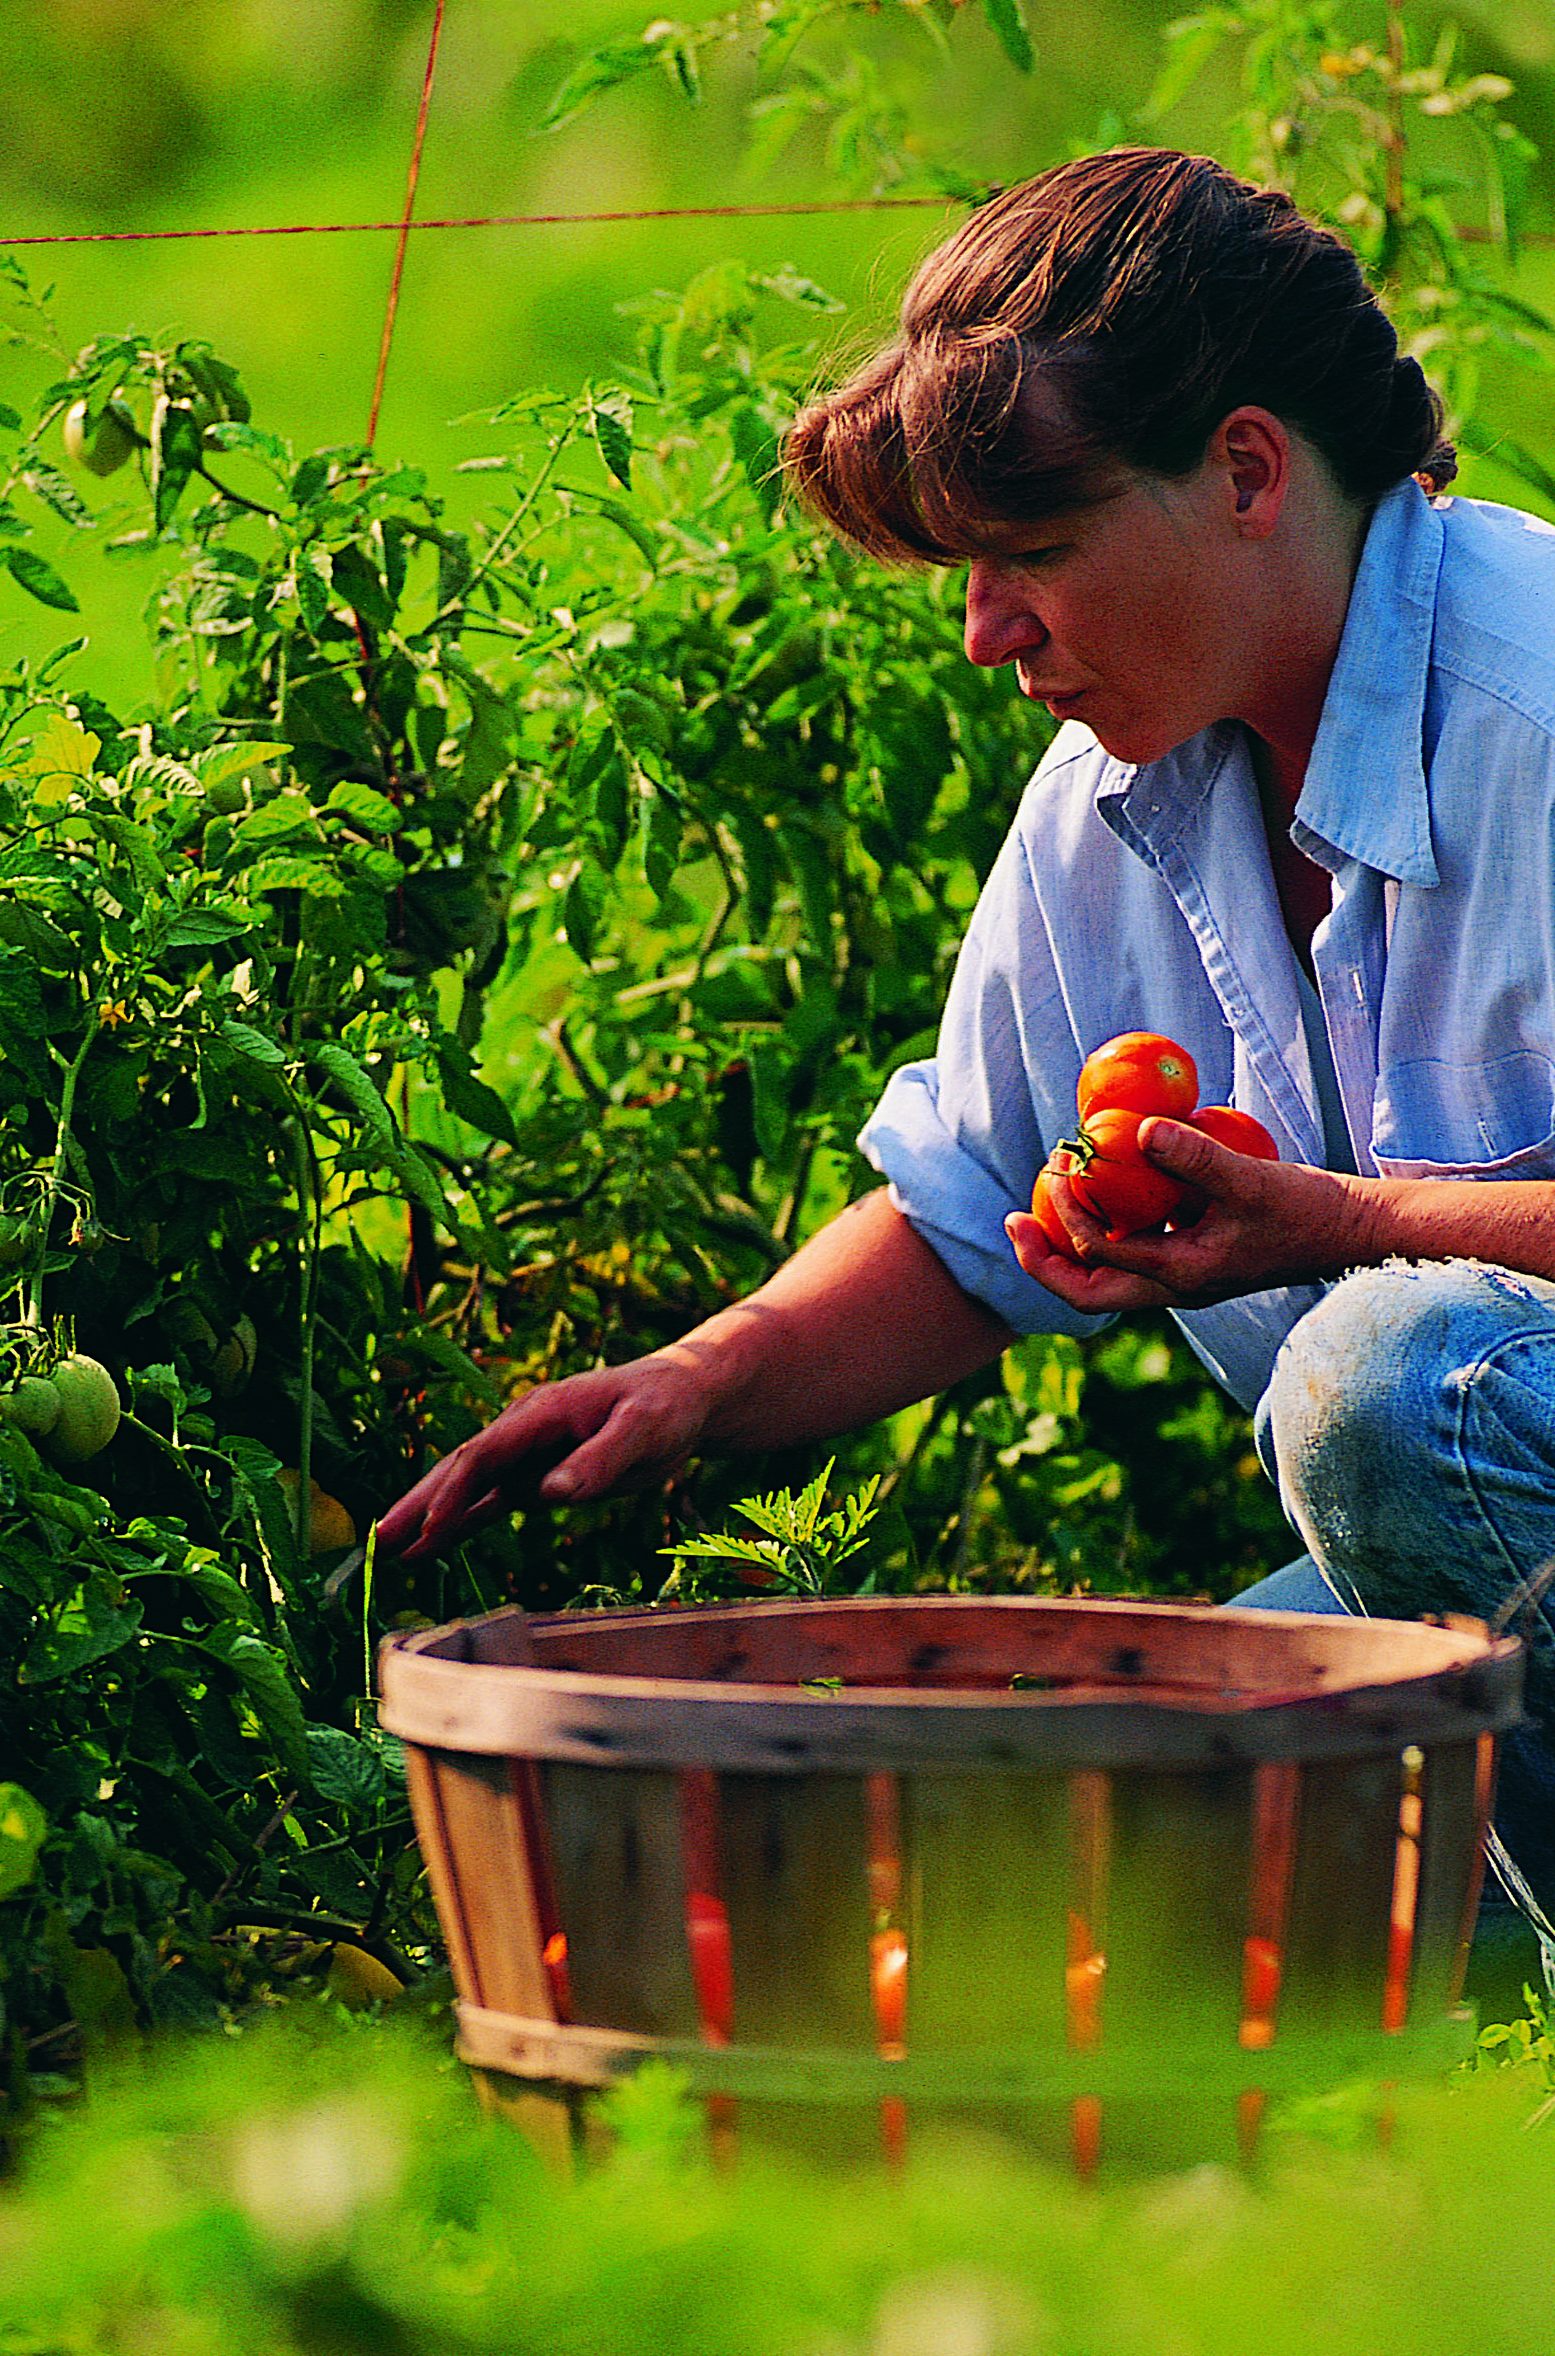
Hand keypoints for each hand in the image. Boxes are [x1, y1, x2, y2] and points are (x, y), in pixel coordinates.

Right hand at [374, 1353, 714, 1562]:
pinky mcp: (536, 1476)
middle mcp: (522, 1432)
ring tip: (387, 1554)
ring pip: (467, 1490)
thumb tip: (551, 1493)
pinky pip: (489, 1502)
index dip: (452, 1492)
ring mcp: (525, 1455)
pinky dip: (458, 1524)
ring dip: (428, 1519)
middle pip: (459, 1471)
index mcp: (539, 1413)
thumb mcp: (643, 1430)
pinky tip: (429, 1548)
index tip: (425, 1529)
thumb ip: (598, 1460)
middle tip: (375, 1543)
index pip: (482, 1455)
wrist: (681, 1396)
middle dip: (417, 1506)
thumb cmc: (665, 1406)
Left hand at [1006, 1117, 1377, 1312]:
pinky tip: (1102, 1192)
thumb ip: (1195, 1155)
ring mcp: (1183, 1280)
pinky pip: (1132, 1256)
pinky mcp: (1194, 1262)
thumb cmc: (1308, 1208)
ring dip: (1067, 1250)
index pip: (1101, 1254)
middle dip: (1042, 1262)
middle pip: (1087, 1294)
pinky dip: (1106, 1233)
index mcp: (1183, 1276)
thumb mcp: (1250, 1177)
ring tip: (1036, 1209)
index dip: (1067, 1214)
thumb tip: (1136, 1129)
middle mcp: (1176, 1289)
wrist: (1353, 1233)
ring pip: (1106, 1281)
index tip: (1058, 1166)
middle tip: (1010, 1221)